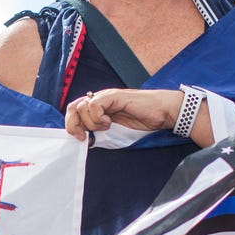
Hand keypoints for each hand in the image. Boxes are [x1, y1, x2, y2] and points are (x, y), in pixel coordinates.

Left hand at [64, 89, 182, 140]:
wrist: (162, 111)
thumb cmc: (143, 119)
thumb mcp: (116, 128)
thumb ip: (101, 129)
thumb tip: (85, 138)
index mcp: (99, 106)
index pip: (74, 110)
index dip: (72, 124)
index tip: (81, 138)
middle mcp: (100, 99)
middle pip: (72, 107)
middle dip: (74, 124)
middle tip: (84, 136)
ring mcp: (106, 96)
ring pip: (82, 107)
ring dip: (91, 122)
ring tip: (106, 126)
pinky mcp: (114, 96)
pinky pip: (95, 105)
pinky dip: (98, 117)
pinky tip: (110, 122)